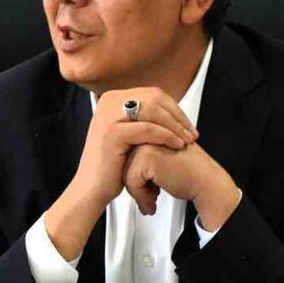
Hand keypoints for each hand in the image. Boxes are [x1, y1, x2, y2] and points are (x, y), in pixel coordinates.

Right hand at [45, 88, 196, 259]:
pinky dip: (167, 136)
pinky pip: (148, 129)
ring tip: (187, 140)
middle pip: (155, 99)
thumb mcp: (128, 134)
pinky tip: (177, 145)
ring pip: (153, 111)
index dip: (175, 108)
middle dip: (178, 116)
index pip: (153, 94)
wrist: (91, 188)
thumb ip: (143, 119)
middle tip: (191, 133)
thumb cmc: (111, 166)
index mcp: (113, 99)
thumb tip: (170, 110)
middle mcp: (108, 102)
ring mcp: (108, 116)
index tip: (187, 125)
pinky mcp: (112, 132)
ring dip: (175, 126)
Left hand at [122, 140, 240, 230]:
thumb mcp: (160, 160)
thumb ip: (141, 159)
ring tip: (152, 199)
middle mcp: (146, 134)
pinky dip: (142, 196)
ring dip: (138, 192)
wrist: (207, 183)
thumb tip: (119, 171)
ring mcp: (146, 142)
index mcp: (149, 131)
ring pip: (125, 174)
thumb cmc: (188, 174)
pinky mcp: (148, 156)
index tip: (148, 188)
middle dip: (136, 185)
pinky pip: (132, 181)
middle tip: (150, 196)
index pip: (126, 156)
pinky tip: (155, 200)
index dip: (136, 177)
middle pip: (123, 164)